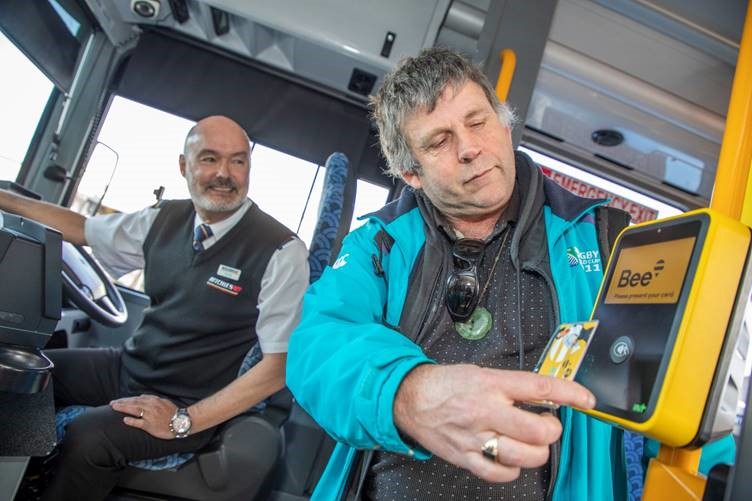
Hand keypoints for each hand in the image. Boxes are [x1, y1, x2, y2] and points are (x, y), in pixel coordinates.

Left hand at [110, 394, 179, 438]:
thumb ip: (152, 399)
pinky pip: (138, 422)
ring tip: (114, 407)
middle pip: (133, 403)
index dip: (127, 399)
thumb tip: (142, 397)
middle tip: (112, 403)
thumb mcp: (164, 402)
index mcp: (154, 400)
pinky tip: (124, 420)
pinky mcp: (150, 425)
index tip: (119, 400)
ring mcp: (150, 416)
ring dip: (123, 408)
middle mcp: (151, 406)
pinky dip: (131, 421)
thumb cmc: (173, 413)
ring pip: (134, 410)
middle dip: (122, 402)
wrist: (181, 422)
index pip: (137, 399)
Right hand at [393, 364, 594, 482]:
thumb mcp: (482, 373)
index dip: (569, 393)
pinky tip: (510, 456)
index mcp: (491, 384)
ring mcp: (476, 438)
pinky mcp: (466, 458)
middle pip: (539, 431)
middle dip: (551, 430)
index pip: (540, 388)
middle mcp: (486, 411)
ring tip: (529, 442)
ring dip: (537, 451)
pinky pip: (501, 473)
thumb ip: (512, 385)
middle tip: (545, 424)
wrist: (410, 398)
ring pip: (525, 456)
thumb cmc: (446, 384)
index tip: (585, 399)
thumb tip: (546, 396)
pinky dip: (513, 468)